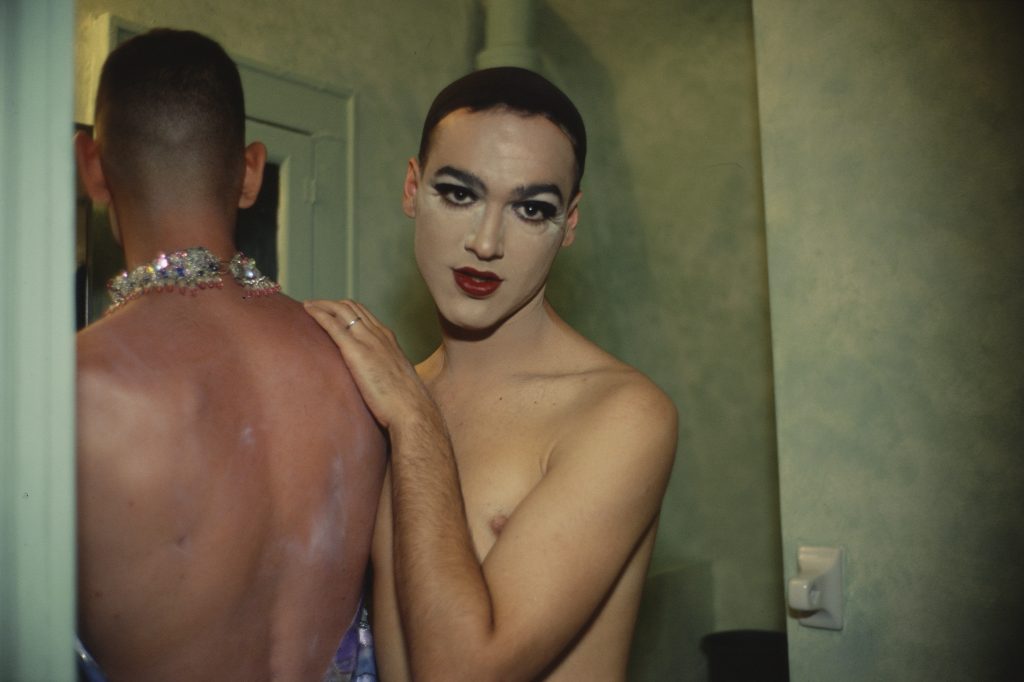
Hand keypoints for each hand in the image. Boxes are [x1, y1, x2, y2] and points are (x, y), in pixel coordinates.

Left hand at [304, 299, 436, 429]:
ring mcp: (368, 341)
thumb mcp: (396, 378)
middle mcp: (379, 334)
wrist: (411, 409)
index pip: (365, 315)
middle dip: (331, 303)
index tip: (332, 311)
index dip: (346, 310)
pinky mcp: (356, 352)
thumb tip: (374, 378)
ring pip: (342, 310)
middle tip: (315, 306)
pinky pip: (334, 326)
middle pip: (352, 308)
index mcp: (389, 340)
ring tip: (308, 305)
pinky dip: (319, 314)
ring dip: (323, 304)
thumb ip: (384, 370)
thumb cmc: (405, 402)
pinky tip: (308, 311)